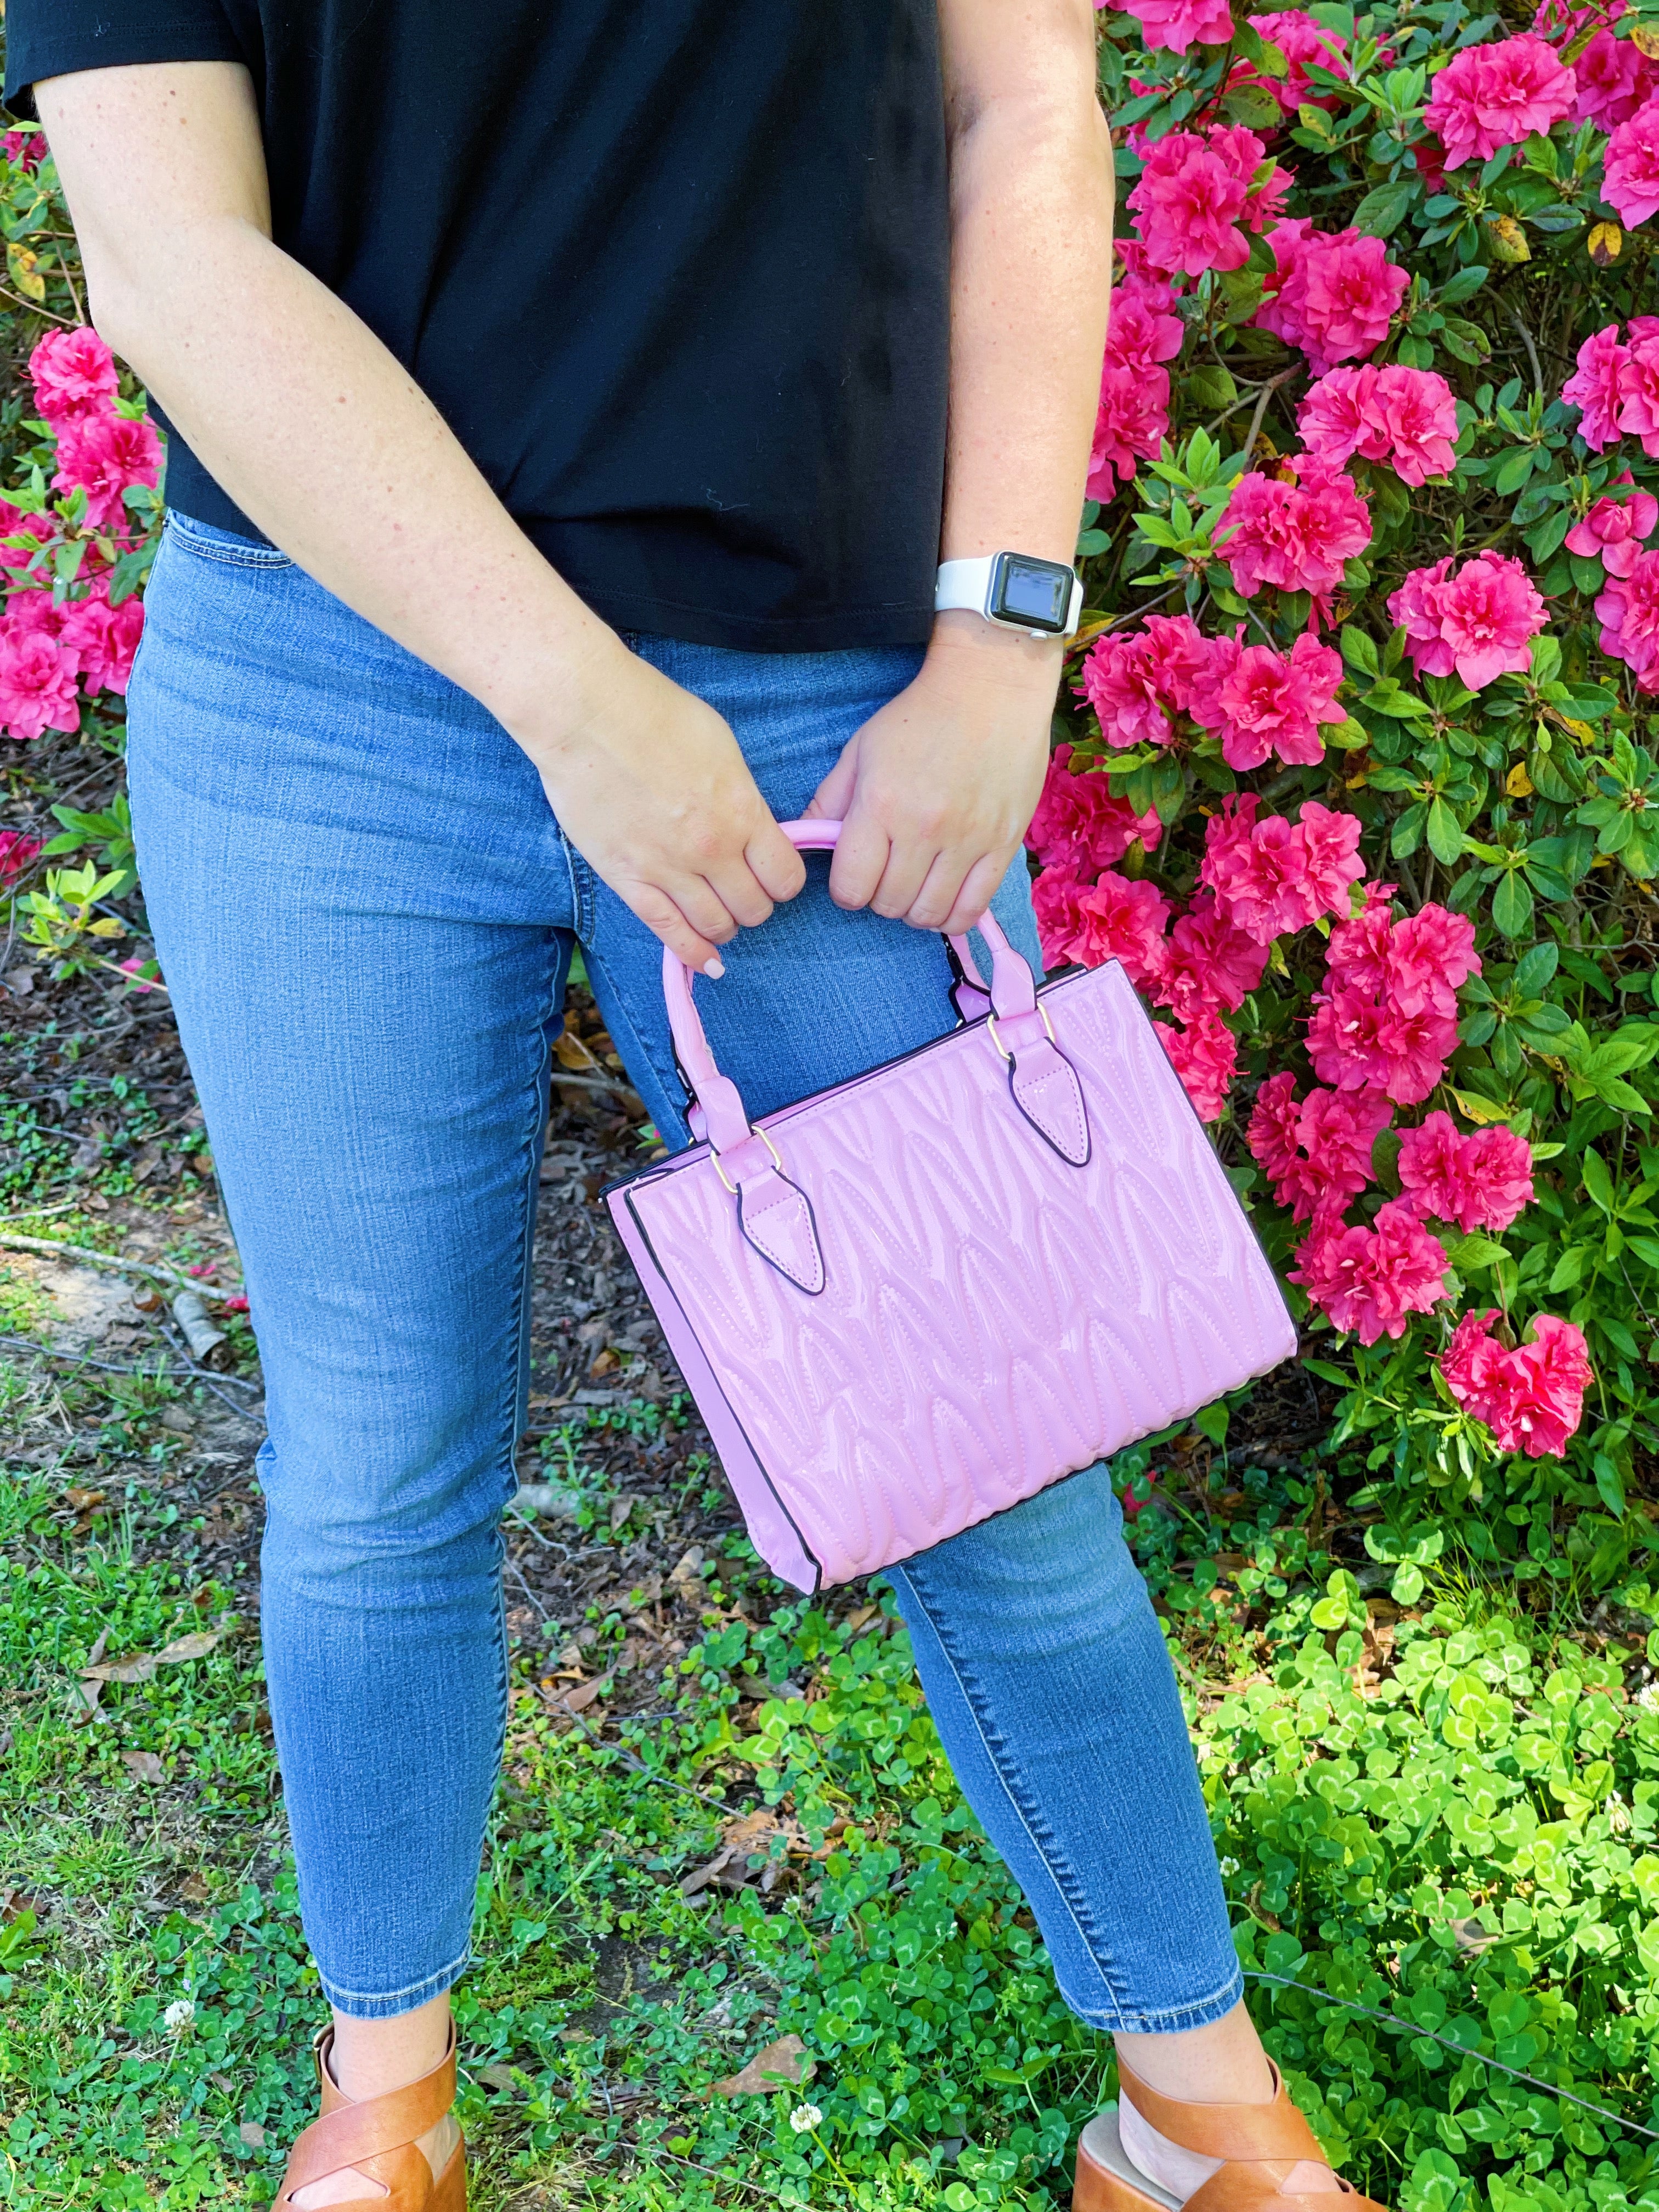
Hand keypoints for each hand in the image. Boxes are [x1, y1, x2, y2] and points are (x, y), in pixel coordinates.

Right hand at [519, 642, 804, 974]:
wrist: (587, 715)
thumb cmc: (655, 715)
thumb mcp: (723, 748)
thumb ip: (742, 796)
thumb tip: (752, 825)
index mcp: (742, 812)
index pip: (785, 876)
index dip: (783, 880)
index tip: (773, 874)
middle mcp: (712, 849)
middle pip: (755, 908)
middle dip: (755, 904)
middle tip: (741, 891)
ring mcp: (669, 869)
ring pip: (717, 926)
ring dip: (725, 926)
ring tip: (719, 914)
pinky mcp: (628, 880)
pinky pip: (669, 933)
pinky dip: (693, 954)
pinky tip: (706, 963)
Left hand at [806, 614, 1056, 934]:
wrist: (990, 689)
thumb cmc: (919, 717)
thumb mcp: (860, 750)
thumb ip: (829, 801)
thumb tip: (801, 842)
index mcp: (881, 805)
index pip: (851, 887)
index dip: (846, 889)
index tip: (854, 875)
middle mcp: (923, 829)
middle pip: (889, 905)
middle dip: (879, 898)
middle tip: (886, 875)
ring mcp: (967, 840)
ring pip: (929, 915)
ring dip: (914, 910)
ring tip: (916, 887)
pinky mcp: (1003, 844)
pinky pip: (974, 908)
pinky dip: (954, 916)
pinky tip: (945, 896)